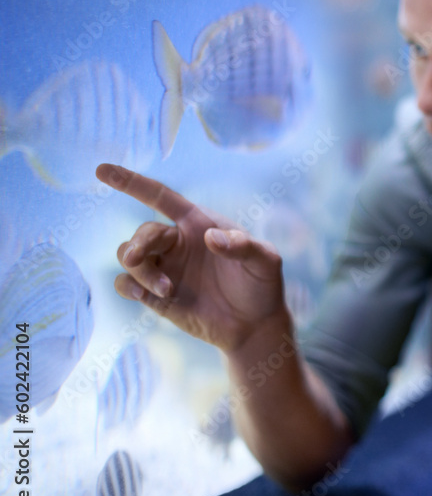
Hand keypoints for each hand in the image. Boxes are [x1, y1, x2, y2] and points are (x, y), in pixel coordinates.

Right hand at [97, 164, 288, 353]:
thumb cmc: (262, 286)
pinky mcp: (156, 294)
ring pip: (128, 256)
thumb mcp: (265, 262)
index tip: (102, 170)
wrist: (254, 325)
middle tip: (138, 260)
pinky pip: (126, 283)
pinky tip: (144, 296)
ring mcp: (165, 268)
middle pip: (142, 233)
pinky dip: (128, 286)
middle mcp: (177, 242)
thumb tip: (210, 237)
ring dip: (140, 270)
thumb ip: (244, 246)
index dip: (132, 183)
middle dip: (137, 244)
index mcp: (198, 224)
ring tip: (166, 290)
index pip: (160, 197)